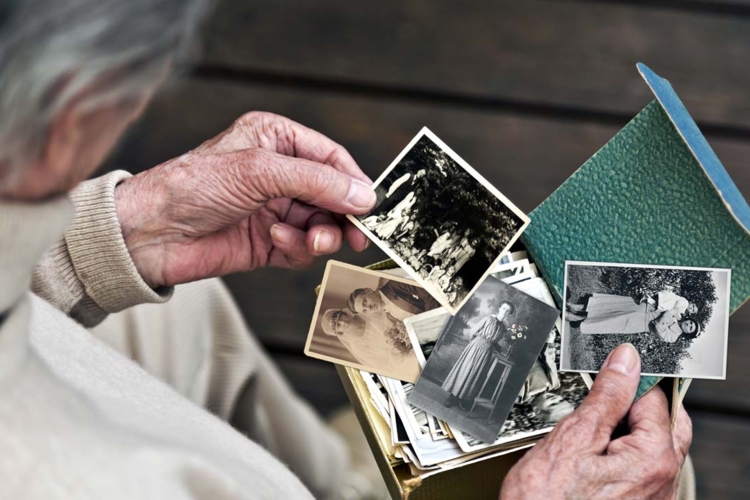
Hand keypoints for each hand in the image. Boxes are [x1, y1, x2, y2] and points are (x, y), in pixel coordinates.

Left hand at [115, 112, 375, 287]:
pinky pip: (301, 246)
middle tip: (355, 236)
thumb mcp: (259, 173)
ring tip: (313, 240)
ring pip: (320, 223)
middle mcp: (277, 172)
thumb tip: (364, 196)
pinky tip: (278, 240)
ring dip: (320, 234)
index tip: (370, 206)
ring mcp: (273, 208)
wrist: (148, 235)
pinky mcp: (267, 241)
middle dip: (342, 215)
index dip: (353, 181)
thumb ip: (316, 182)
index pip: (330, 157)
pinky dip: (298, 247)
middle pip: (331, 194)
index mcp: (275, 139)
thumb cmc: (191, 187)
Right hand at [500, 344, 691, 499]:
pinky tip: (591, 454)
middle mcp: (662, 481)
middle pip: (664, 421)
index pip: (654, 396)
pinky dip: (621, 452)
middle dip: (636, 400)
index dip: (627, 376)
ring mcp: (652, 496)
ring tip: (589, 426)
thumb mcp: (573, 438)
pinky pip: (640, 468)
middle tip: (603, 391)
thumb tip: (624, 362)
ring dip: (628, 427)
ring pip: (653, 445)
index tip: (605, 368)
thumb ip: (606, 397)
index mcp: (652, 458)